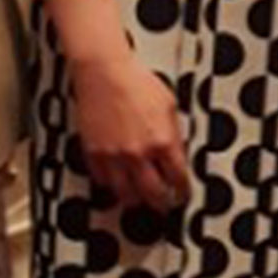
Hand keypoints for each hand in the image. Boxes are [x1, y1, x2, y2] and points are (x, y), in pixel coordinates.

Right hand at [71, 52, 192, 210]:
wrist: (104, 72)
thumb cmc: (136, 82)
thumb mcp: (169, 105)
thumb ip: (174, 134)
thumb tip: (178, 154)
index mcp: (162, 141)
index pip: (177, 179)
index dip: (183, 190)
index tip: (183, 193)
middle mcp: (138, 154)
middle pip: (153, 194)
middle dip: (162, 203)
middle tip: (165, 204)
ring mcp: (114, 157)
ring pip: (126, 195)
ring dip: (136, 199)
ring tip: (142, 198)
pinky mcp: (94, 154)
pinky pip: (103, 182)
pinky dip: (112, 185)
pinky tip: (119, 181)